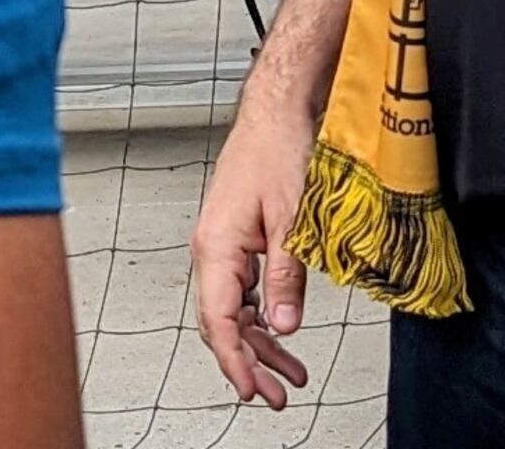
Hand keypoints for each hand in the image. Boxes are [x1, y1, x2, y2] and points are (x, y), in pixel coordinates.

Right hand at [187, 103, 320, 406]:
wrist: (276, 110)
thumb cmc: (277, 147)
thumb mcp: (293, 218)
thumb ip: (288, 276)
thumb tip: (286, 325)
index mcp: (215, 246)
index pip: (217, 320)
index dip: (235, 361)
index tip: (252, 389)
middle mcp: (211, 248)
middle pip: (222, 322)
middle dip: (249, 361)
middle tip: (276, 393)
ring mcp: (222, 244)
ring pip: (232, 309)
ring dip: (259, 342)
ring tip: (288, 371)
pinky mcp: (236, 238)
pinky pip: (242, 290)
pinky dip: (261, 315)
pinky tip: (280, 331)